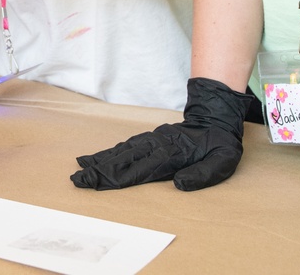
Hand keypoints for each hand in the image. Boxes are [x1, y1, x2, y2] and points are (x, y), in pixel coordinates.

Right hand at [70, 78, 256, 190]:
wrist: (217, 116)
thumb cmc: (220, 144)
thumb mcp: (222, 162)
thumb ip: (202, 174)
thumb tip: (179, 184)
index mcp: (171, 156)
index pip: (137, 171)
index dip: (114, 178)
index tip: (94, 182)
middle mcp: (156, 147)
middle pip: (123, 160)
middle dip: (99, 170)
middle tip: (77, 178)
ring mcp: (152, 140)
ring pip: (122, 151)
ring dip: (101, 159)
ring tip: (82, 167)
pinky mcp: (152, 138)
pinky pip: (128, 145)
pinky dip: (112, 151)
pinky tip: (102, 156)